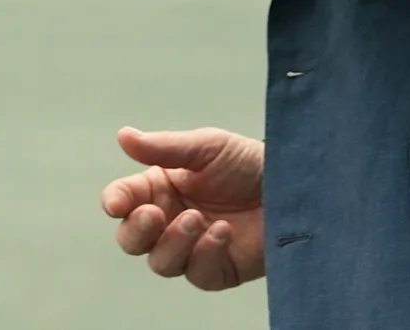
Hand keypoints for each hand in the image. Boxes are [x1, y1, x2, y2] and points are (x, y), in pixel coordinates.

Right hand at [100, 126, 266, 290]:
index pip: (124, 199)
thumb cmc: (249, 162)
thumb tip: (124, 136)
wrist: (293, 185)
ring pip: (160, 262)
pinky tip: (223, 233)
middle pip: (132, 239)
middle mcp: (171, 220)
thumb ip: (163, 147)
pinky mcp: (217, 270)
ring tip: (199, 218)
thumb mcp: (206, 147)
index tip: (116, 203)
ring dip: (174, 241)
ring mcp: (192, 248)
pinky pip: (197, 274)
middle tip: (155, 214)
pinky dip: (205, 254)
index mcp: (161, 188)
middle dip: (137, 230)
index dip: (115, 202)